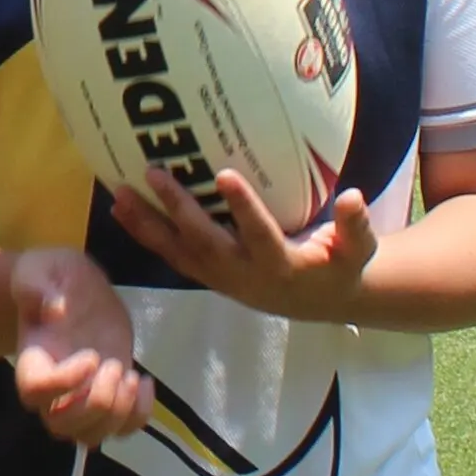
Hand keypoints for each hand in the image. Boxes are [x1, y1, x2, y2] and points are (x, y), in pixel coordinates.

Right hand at [6, 243, 146, 443]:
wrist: (71, 290)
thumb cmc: (51, 278)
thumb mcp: (42, 268)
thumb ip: (38, 284)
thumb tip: (54, 306)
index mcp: (32, 358)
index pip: (35, 391)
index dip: (64, 383)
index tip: (91, 355)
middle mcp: (52, 388)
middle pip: (61, 426)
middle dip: (96, 404)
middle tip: (114, 366)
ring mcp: (80, 397)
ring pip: (90, 437)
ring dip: (118, 413)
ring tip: (131, 376)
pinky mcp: (108, 396)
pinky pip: (121, 430)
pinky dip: (139, 415)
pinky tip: (144, 380)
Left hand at [112, 161, 379, 319]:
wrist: (316, 302)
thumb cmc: (337, 266)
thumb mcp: (356, 250)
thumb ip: (355, 226)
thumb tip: (353, 196)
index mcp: (282, 266)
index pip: (261, 236)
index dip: (244, 209)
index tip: (225, 175)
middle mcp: (244, 275)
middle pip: (206, 243)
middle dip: (179, 209)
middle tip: (155, 172)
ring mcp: (221, 277)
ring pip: (179, 253)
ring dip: (148, 226)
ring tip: (119, 195)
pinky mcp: (207, 275)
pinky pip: (172, 255)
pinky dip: (146, 234)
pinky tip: (121, 210)